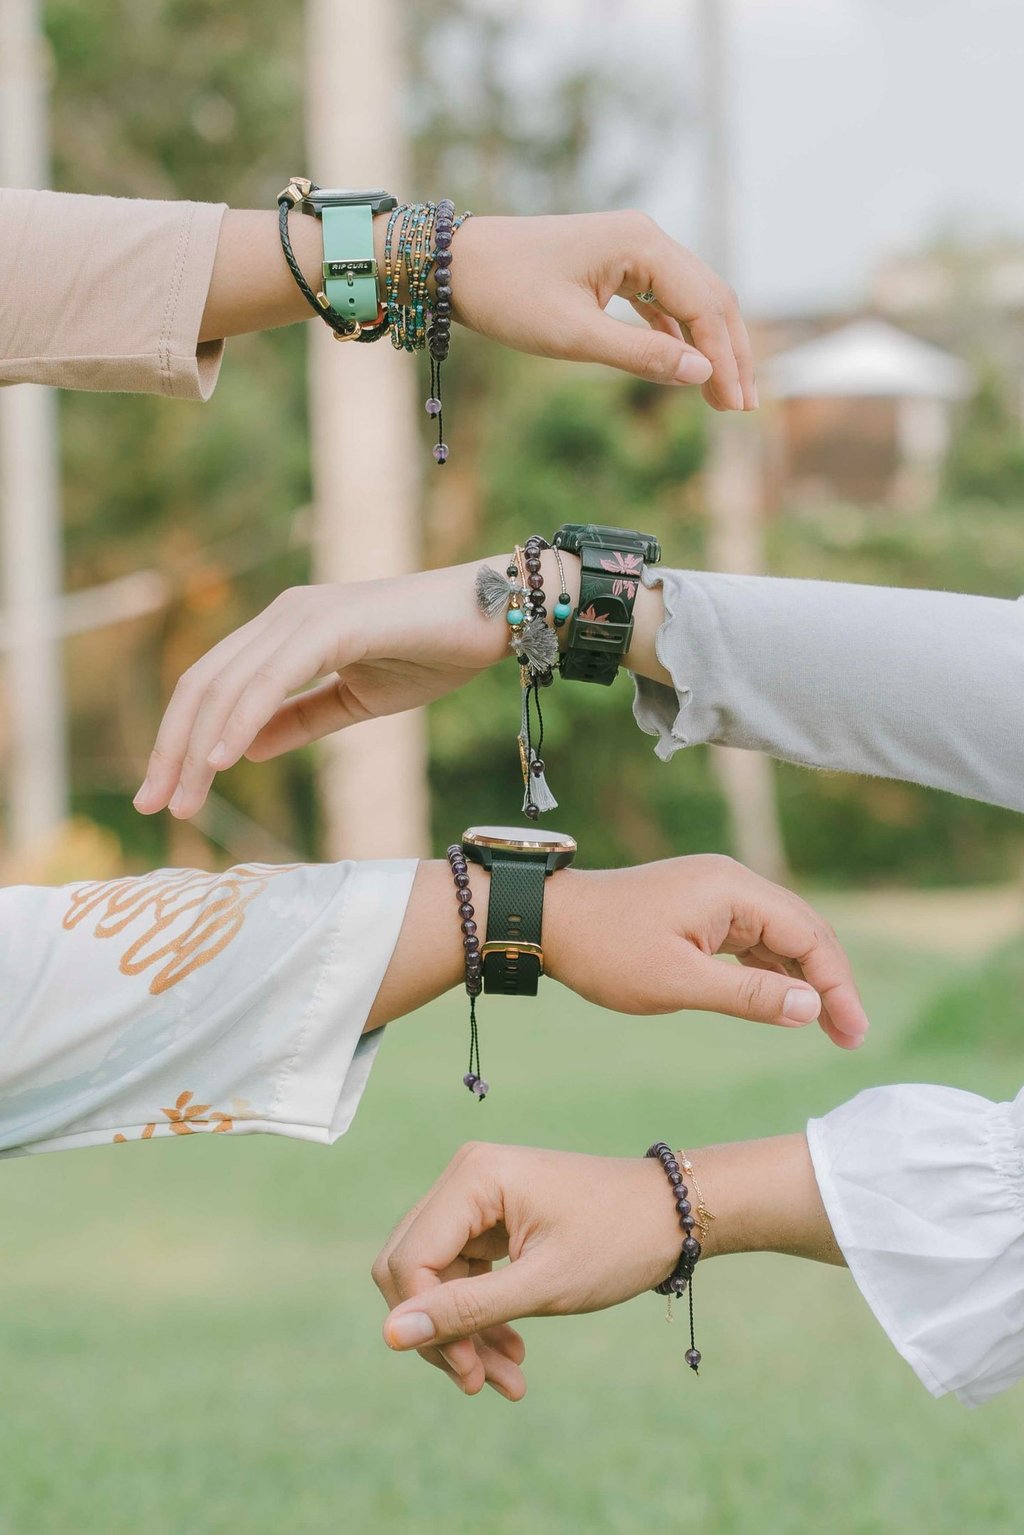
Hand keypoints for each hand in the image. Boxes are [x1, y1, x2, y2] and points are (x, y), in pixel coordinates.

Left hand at [133, 558, 511, 817]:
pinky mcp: (331, 623)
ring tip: (184, 799)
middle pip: (203, 685)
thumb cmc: (434, 652)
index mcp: (285, 632)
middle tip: (155, 806)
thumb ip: (300, 720)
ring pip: (227, 685)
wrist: (495, 616)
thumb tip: (244, 750)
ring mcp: (303, 614)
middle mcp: (283, 615)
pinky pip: (272, 678)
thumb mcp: (356, 701)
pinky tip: (221, 760)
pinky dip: (241, 719)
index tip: (166, 795)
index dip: (179, 740)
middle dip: (171, 749)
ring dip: (197, 747)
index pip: (213, 687)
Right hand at [373, 1142, 689, 1400]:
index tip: (467, 1374)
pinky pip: (463, 1275)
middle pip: (414, 1270)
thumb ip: (465, 1310)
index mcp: (473, 1177)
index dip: (427, 1324)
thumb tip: (390, 1336)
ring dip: (465, 1334)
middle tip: (480, 1383)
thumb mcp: (542, 1285)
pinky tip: (513, 1354)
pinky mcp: (490, 1219)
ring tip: (508, 1382)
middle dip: (444, 1333)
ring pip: (437, 1279)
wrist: (672, 1217)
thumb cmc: (616, 1242)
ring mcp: (476, 1197)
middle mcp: (465, 1177)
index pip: (410, 1260)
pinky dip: (482, 1317)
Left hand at [453, 211, 755, 411]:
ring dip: (708, 345)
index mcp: (641, 244)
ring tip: (721, 394)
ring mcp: (631, 247)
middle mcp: (644, 236)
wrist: (457, 264)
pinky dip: (678, 334)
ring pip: (691, 298)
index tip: (733, 405)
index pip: (705, 306)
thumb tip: (701, 374)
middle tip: (741, 407)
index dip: (725, 359)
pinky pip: (662, 299)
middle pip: (710, 297)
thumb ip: (641, 355)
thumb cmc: (509, 295)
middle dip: (730, 353)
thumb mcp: (574, 336)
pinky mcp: (615, 262)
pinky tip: (685, 367)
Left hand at [548, 856, 867, 1048]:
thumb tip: (812, 1008)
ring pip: (780, 936)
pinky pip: (753, 939)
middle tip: (851, 1037)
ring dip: (804, 980)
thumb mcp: (680, 983)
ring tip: (829, 1029)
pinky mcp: (701, 909)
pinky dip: (772, 972)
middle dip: (830, 983)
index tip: (853, 1033)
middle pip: (803, 931)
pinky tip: (785, 1005)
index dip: (837, 985)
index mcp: (733, 889)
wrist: (549, 922)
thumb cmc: (607, 950)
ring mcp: (716, 894)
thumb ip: (750, 997)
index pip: (809, 935)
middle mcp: (732, 882)